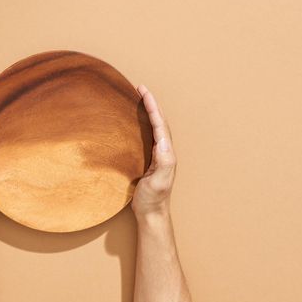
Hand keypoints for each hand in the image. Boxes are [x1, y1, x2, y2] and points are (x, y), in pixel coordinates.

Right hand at [131, 85, 176, 217]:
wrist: (151, 213)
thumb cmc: (153, 199)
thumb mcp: (159, 182)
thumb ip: (164, 163)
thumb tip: (163, 143)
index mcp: (166, 152)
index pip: (159, 124)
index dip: (152, 106)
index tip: (143, 91)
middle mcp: (163, 150)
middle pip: (159, 121)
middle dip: (151, 103)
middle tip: (140, 88)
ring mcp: (156, 154)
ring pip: (154, 126)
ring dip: (148, 111)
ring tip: (139, 98)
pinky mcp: (148, 159)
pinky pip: (147, 135)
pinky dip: (143, 123)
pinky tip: (135, 121)